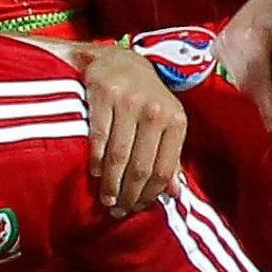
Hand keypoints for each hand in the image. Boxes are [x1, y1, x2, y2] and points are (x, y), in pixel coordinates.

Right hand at [72, 42, 188, 213]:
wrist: (121, 60)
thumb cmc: (147, 98)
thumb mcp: (167, 122)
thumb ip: (171, 156)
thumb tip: (173, 193)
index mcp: (176, 120)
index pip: (164, 168)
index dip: (150, 193)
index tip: (137, 208)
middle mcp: (155, 111)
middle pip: (141, 165)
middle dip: (129, 194)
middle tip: (118, 210)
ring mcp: (128, 102)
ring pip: (119, 155)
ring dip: (111, 183)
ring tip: (106, 199)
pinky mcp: (103, 94)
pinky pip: (98, 136)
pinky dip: (96, 159)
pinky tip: (95, 173)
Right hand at [212, 0, 271, 128]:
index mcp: (252, 37)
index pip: (257, 79)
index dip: (266, 105)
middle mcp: (230, 40)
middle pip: (246, 84)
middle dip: (267, 101)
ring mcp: (221, 42)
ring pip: (239, 81)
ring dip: (260, 92)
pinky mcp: (218, 45)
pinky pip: (233, 72)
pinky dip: (250, 81)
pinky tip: (268, 82)